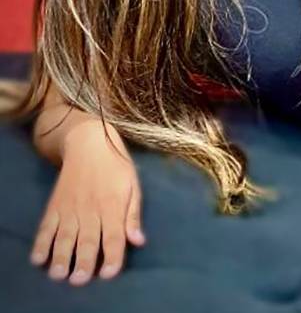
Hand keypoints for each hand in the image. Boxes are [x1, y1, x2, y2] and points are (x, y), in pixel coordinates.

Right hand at [30, 122, 145, 285]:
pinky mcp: (54, 206)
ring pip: (65, 236)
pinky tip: (38, 258)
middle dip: (83, 260)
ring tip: (58, 274)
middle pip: (87, 239)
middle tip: (79, 280)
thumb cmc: (117, 168)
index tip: (108, 273)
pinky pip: (46, 227)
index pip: (113, 235)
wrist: (89, 144)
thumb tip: (138, 241)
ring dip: (60, 256)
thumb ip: (133, 215)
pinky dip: (41, 243)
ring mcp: (70, 208)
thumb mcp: (133, 187)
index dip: (112, 255)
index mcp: (113, 205)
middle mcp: (90, 209)